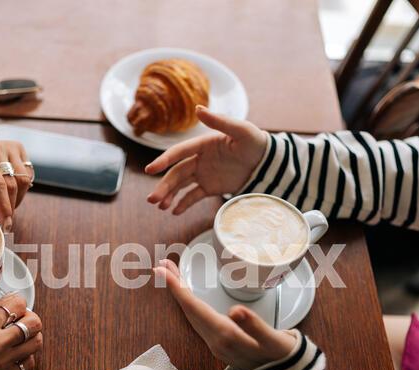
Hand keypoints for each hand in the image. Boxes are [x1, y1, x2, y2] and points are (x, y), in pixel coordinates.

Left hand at [0, 140, 32, 230]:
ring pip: (24, 180)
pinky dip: (23, 188)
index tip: (5, 223)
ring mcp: (9, 146)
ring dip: (18, 198)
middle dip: (11, 206)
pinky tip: (12, 190)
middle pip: (12, 183)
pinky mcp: (19, 148)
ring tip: (8, 204)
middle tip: (6, 219)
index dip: (3, 205)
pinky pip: (28, 174)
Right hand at [0, 293, 42, 369]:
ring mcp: (2, 362)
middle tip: (22, 319)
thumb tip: (7, 302)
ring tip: (21, 336)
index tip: (16, 305)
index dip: (19, 303)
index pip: (18, 304)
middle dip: (30, 318)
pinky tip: (16, 352)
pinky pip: (29, 363)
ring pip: (36, 342)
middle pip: (34, 323)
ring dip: (32, 336)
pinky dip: (26, 355)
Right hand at [145, 106, 268, 214]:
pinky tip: (174, 212)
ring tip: (160, 207)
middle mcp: (199, 159)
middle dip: (163, 186)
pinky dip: (184, 204)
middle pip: (176, 173)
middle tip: (151, 199)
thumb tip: (197, 108)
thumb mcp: (241, 130)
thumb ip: (219, 121)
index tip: (150, 169)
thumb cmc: (255, 142)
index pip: (179, 152)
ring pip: (181, 185)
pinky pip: (194, 196)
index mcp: (202, 144)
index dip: (164, 160)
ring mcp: (204, 174)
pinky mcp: (211, 187)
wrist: (268, 162)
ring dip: (169, 195)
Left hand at [153, 259, 294, 369]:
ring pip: (192, 315)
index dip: (178, 289)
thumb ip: (255, 327)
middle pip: (189, 310)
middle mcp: (216, 341)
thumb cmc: (283, 358)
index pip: (195, 309)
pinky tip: (190, 296)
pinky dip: (191, 304)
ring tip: (173, 274)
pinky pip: (199, 320)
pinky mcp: (221, 344)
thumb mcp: (274, 342)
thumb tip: (236, 310)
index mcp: (226, 336)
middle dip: (175, 287)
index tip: (164, 271)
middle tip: (162, 265)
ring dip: (181, 295)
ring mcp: (216, 344)